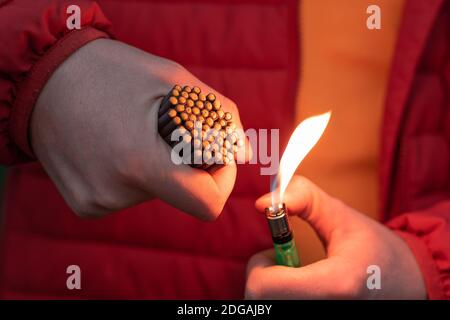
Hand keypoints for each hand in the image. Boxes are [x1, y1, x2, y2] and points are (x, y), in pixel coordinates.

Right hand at [31, 39, 246, 219]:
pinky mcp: (84, 204)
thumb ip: (221, 117)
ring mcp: (96, 201)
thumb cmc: (112, 73)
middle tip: (170, 133)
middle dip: (188, 168)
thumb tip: (244, 154)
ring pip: (154, 193)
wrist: (43, 79)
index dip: (221, 183)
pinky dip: (133, 173)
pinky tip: (115, 146)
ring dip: (157, 166)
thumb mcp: (175, 80)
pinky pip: (128, 194)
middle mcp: (115, 192)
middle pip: (180, 195)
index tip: (215, 157)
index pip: (206, 205)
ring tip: (134, 133)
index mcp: (140, 162)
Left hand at [245, 176, 426, 298]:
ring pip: (269, 308)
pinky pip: (282, 309)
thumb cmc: (375, 248)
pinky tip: (298, 289)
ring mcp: (323, 316)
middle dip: (261, 278)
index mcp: (334, 284)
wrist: (408, 283)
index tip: (273, 252)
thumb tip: (262, 202)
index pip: (263, 287)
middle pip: (261, 301)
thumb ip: (303, 199)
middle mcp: (326, 308)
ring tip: (293, 277)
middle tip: (279, 264)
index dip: (259, 265)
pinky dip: (282, 297)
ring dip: (271, 290)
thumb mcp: (341, 215)